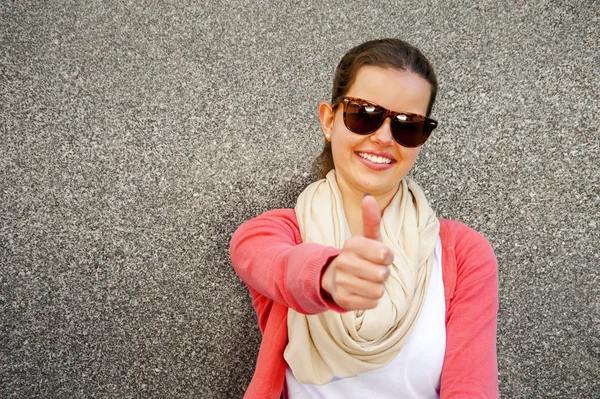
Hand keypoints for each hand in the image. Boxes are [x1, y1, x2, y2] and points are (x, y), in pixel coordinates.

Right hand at [321, 194, 392, 309]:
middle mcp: (343, 262)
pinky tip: (361, 292)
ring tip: (367, 281)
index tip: (380, 255)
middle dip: (382, 274)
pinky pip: (371, 303)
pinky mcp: (342, 299)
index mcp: (352, 244)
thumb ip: (371, 218)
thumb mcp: (367, 237)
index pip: (384, 254)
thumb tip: (368, 197)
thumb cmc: (360, 255)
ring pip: (378, 290)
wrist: (335, 276)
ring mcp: (341, 281)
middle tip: (373, 270)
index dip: (387, 257)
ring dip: (377, 288)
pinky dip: (371, 300)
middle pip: (382, 275)